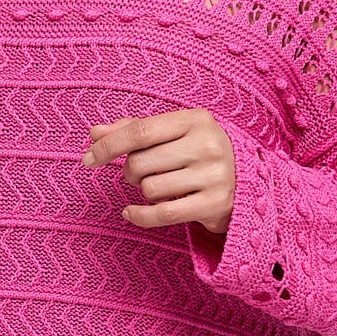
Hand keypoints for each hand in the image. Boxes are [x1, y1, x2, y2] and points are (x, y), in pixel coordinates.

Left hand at [85, 109, 235, 236]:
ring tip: (158, 187)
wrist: (248, 182)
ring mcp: (213, 176)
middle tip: (138, 174)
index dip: (109, 145)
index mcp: (196, 120)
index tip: (88, 157)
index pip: (141, 131)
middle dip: (129, 171)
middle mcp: (207, 145)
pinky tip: (130, 213)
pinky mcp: (214, 205)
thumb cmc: (200, 153)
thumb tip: (94, 133)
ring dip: (144, 191)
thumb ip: (134, 130)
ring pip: (150, 188)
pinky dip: (139, 216)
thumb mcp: (173, 134)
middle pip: (141, 162)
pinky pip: (161, 213)